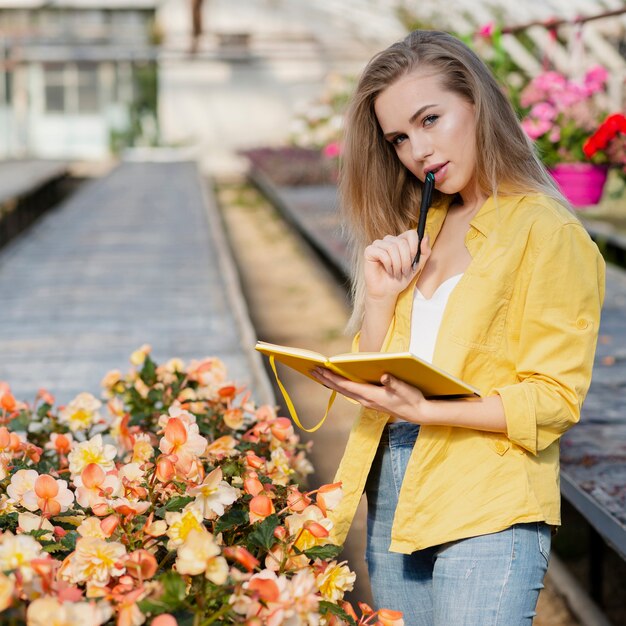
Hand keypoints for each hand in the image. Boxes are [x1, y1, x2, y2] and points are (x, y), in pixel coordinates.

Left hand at [310, 367, 428, 422]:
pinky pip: (351, 393)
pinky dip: (340, 386)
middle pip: (340, 389)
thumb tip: (384, 376)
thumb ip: (394, 383)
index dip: (332, 377)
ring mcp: (367, 402)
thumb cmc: (412, 399)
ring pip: (344, 391)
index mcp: (370, 395)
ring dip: (331, 382)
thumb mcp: (405, 389)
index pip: (346, 385)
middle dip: (325, 378)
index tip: (320, 369)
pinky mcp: (370, 401)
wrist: (419, 413)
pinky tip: (337, 381)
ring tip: (319, 374)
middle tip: (311, 369)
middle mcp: (365, 400)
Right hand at [364, 230, 430, 301]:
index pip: (411, 234)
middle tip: (404, 272)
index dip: (414, 247)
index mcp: (400, 241)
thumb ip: (424, 252)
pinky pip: (382, 253)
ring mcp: (378, 244)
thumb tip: (426, 236)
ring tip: (396, 273)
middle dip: (406, 261)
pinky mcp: (369, 251)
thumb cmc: (401, 278)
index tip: (413, 260)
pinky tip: (388, 271)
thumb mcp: (417, 266)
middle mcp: (389, 240)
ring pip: (392, 248)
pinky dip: (388, 265)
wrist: (387, 291)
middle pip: (402, 243)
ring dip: (397, 264)